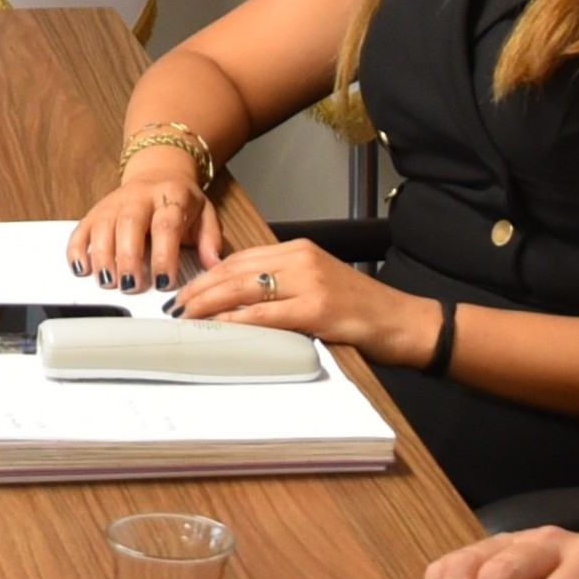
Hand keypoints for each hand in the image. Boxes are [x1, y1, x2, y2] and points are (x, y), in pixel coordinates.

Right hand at [66, 149, 225, 285]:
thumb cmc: (181, 200)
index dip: (164, 255)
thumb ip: (210, 240)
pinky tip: (81, 268)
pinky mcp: (96, 211)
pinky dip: (77, 249)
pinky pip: (82, 228)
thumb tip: (214, 265)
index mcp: (171, 196)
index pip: (166, 225)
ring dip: (102, 256)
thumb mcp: (205, 214)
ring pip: (103, 226)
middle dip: (128, 257)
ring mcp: (114, 202)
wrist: (159, 171)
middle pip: (129, 223)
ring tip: (108, 282)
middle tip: (131, 285)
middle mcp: (140, 197)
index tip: (164, 283)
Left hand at [177, 236, 433, 365]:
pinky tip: (219, 328)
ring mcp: (309, 282)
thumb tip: (240, 300)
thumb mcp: (317, 285)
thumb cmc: (360, 309)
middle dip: (200, 289)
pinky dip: (237, 321)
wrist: (403, 321)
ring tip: (186, 317)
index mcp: (298, 250)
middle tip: (175, 307)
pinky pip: (266, 314)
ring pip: (244, 289)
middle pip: (235, 270)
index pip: (240, 259)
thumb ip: (283, 286)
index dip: (208, 275)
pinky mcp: (317, 308)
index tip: (186, 291)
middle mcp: (300, 259)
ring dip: (209, 304)